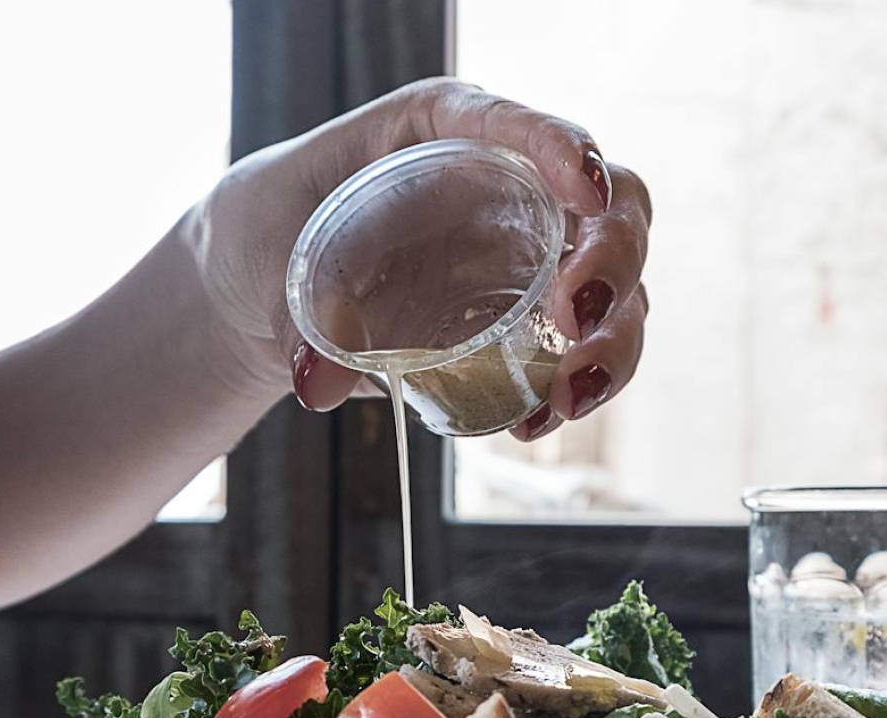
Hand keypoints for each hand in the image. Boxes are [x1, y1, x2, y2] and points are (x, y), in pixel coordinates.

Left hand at [191, 78, 651, 440]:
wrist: (267, 289)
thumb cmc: (271, 231)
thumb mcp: (268, 250)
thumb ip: (296, 312)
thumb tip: (316, 384)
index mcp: (448, 131)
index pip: (523, 127)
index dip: (565, 149)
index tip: (583, 191)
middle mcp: (512, 188)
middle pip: (610, 205)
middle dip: (614, 259)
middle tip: (576, 317)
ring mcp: (534, 257)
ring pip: (619, 287)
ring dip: (614, 343)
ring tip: (569, 396)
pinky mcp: (534, 322)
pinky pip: (588, 350)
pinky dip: (581, 387)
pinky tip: (536, 423)